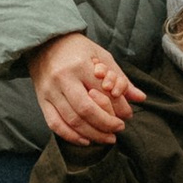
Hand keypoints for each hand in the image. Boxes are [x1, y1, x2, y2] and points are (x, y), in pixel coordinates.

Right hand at [30, 31, 142, 147]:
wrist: (44, 43)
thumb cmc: (77, 49)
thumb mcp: (101, 56)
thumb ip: (120, 78)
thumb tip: (140, 98)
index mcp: (80, 65)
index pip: (103, 92)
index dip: (118, 107)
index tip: (127, 115)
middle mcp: (63, 78)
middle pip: (87, 110)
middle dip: (106, 124)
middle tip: (119, 129)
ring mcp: (50, 91)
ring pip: (72, 120)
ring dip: (92, 134)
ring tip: (106, 138)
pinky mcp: (41, 100)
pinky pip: (55, 124)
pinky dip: (71, 136)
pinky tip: (85, 140)